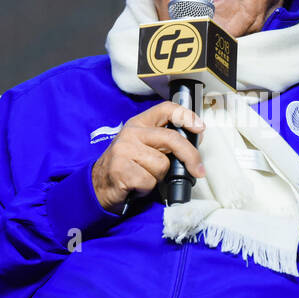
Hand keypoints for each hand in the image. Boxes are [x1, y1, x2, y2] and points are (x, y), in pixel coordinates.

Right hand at [91, 101, 205, 211]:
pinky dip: (147, 188)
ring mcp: (124, 150)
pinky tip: (136, 186)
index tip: (200, 128)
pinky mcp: (121, 169)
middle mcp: (131, 133)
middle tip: (198, 170)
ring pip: (162, 164)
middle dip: (190, 156)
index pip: (166, 109)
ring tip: (144, 176)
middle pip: (171, 138)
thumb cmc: (127, 166)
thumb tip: (194, 143)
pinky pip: (150, 180)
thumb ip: (164, 142)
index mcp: (139, 123)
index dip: (186, 116)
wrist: (98, 185)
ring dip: (159, 176)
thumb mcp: (143, 146)